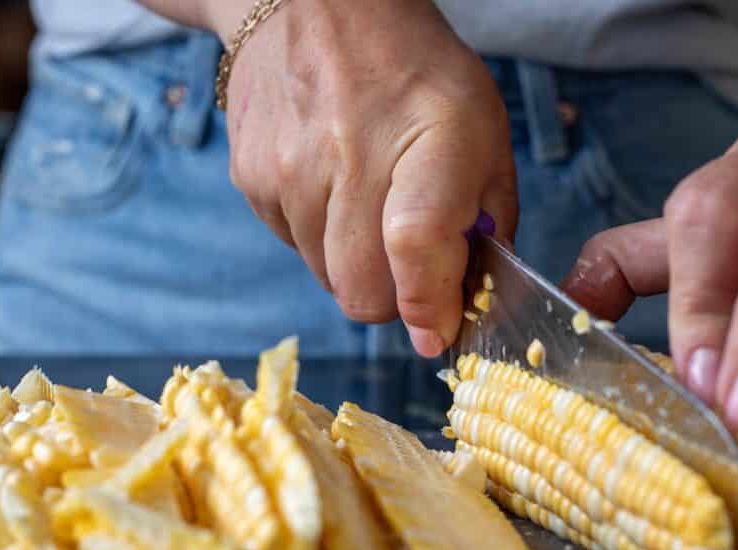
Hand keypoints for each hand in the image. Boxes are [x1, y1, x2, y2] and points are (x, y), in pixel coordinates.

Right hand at [217, 0, 517, 355]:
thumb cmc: (417, 74)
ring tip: (369, 203)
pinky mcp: (252, 179)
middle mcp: (350, 157)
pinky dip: (319, 236)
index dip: (428, 304)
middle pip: (362, 293)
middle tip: (411, 267)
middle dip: (394, 299)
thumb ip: (486, 220)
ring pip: (326, 278)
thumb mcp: (482, 132)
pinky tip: (332, 184)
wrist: (318, 4)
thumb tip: (466, 301)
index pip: (416, 246)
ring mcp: (289, 171)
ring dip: (355, 264)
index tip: (438, 329)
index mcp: (427, 140)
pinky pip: (293, 247)